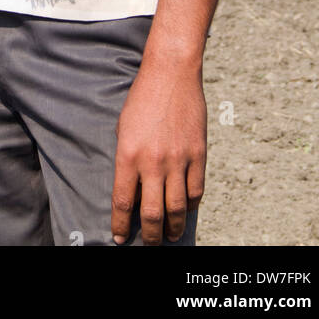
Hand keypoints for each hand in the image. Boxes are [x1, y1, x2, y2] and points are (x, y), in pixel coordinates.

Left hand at [111, 56, 206, 245]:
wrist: (170, 74)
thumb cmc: (142, 99)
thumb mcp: (123, 128)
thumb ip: (127, 160)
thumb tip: (132, 190)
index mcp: (128, 154)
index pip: (122, 202)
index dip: (120, 226)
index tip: (119, 238)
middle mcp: (153, 162)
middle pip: (151, 214)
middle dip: (149, 235)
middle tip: (148, 243)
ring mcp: (178, 160)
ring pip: (176, 208)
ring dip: (173, 228)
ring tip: (170, 236)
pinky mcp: (198, 155)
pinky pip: (196, 191)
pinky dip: (191, 206)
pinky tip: (186, 210)